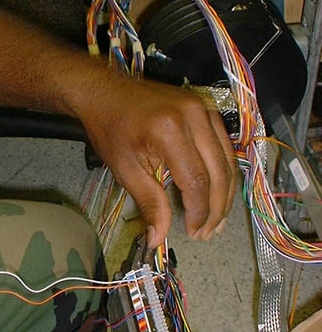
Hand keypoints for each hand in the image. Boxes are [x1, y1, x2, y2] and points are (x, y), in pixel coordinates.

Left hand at [71, 70, 235, 246]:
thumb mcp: (126, 170)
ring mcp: (203, 108)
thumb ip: (150, 203)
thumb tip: (159, 238)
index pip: (196, 180)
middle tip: (208, 232)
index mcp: (169, 130)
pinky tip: (216, 193)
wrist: (105, 93)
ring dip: (224, 193)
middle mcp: (193, 115)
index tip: (194, 232)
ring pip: (227, 159)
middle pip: (218, 171)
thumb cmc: (111, 129)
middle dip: (216, 208)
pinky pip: (223, 146)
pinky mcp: (206, 108)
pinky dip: (222, 171)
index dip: (200, 211)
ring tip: (216, 220)